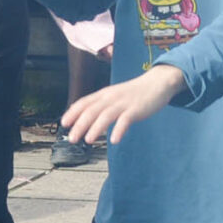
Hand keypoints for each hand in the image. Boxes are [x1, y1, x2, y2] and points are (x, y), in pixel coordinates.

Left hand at [60, 65, 186, 144]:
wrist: (158, 82)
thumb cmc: (135, 93)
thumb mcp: (115, 96)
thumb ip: (101, 105)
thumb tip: (86, 118)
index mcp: (105, 94)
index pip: (84, 102)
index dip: (73, 113)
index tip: (64, 123)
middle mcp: (111, 97)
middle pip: (92, 110)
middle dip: (80, 124)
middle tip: (72, 138)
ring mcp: (124, 103)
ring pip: (106, 115)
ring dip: (96, 128)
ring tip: (88, 140)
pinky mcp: (137, 109)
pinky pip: (126, 119)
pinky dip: (119, 129)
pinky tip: (115, 140)